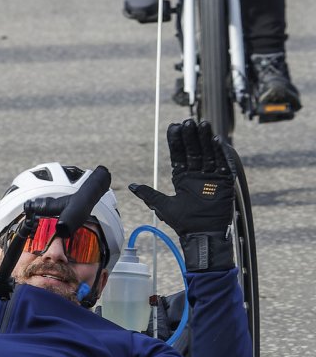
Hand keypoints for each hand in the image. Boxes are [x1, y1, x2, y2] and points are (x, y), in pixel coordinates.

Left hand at [128, 119, 236, 270]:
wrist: (201, 234)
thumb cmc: (183, 223)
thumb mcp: (163, 205)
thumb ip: (149, 194)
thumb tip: (132, 186)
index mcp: (182, 178)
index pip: (180, 155)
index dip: (177, 141)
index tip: (174, 127)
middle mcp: (197, 175)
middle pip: (194, 150)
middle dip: (191, 136)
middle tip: (188, 122)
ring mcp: (211, 177)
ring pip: (208, 153)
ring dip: (206, 139)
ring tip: (202, 125)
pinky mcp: (224, 182)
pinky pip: (223, 164)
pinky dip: (220, 153)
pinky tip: (216, 141)